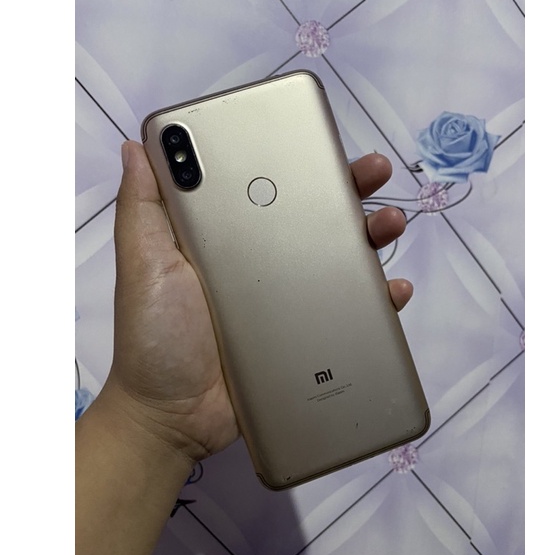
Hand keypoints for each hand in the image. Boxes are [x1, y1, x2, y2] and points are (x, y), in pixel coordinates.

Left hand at [104, 141, 412, 465]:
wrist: (177, 415)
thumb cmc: (156, 335)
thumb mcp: (144, 263)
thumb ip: (143, 208)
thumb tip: (136, 145)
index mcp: (231, 238)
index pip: (270, 188)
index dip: (297, 161)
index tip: (323, 139)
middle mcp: (265, 262)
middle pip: (314, 217)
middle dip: (350, 189)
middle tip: (375, 172)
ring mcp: (290, 300)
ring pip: (341, 258)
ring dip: (373, 235)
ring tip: (390, 223)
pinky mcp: (307, 335)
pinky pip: (351, 310)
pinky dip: (378, 298)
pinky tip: (393, 290)